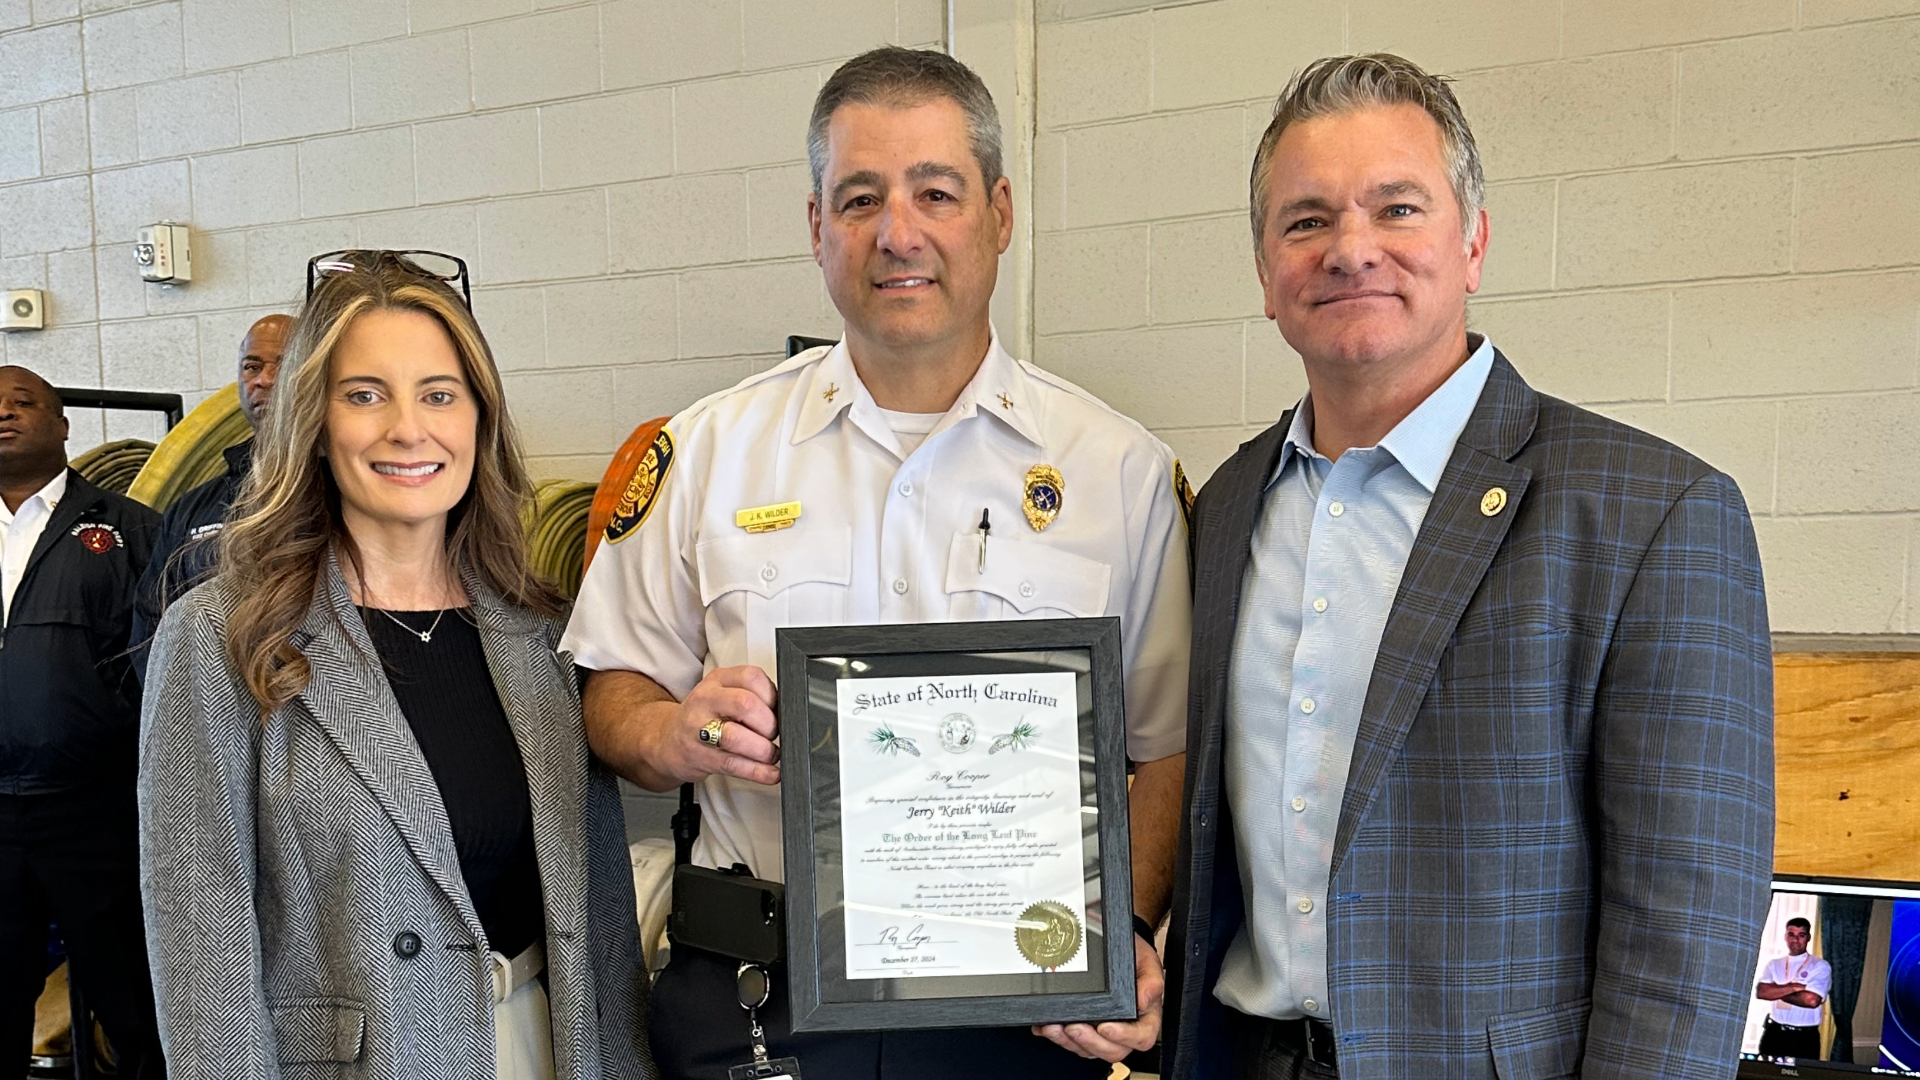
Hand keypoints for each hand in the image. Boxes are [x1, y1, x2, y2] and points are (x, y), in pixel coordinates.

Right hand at [641, 665, 779, 786]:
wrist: (665, 741)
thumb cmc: (702, 718)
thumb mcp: (722, 694)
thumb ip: (750, 696)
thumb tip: (787, 715)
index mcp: (717, 680)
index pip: (751, 677)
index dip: (772, 695)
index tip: (777, 710)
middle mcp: (706, 700)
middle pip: (746, 705)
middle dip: (769, 724)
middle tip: (772, 734)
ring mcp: (699, 729)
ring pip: (737, 737)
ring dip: (763, 750)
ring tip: (770, 754)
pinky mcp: (700, 757)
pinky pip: (734, 764)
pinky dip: (758, 772)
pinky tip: (770, 773)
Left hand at [1031, 931, 1162, 1061]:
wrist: (1113, 945)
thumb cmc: (1132, 955)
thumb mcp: (1147, 960)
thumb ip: (1151, 980)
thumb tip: (1144, 1001)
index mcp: (1145, 1016)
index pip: (1142, 1037)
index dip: (1124, 1037)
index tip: (1106, 1027)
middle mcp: (1126, 1028)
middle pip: (1113, 1051)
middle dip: (1091, 1042)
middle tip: (1075, 1027)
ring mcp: (1104, 1032)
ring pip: (1090, 1050)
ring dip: (1070, 1042)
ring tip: (1056, 1027)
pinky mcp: (1086, 1030)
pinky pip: (1073, 1042)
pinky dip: (1058, 1037)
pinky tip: (1048, 1027)